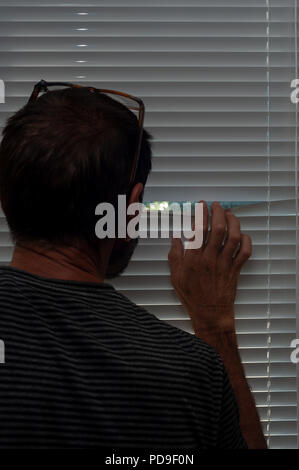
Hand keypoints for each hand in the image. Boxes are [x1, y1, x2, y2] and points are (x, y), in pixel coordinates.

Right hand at [168, 201, 251, 332]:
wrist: (210, 314)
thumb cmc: (193, 297)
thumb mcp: (176, 276)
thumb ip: (175, 256)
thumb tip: (176, 238)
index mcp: (194, 259)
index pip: (199, 230)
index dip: (201, 214)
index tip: (201, 205)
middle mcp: (210, 259)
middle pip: (218, 229)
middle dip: (218, 213)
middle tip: (216, 205)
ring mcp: (225, 264)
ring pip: (233, 237)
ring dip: (233, 222)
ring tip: (229, 214)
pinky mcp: (235, 270)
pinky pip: (245, 252)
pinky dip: (246, 241)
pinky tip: (242, 235)